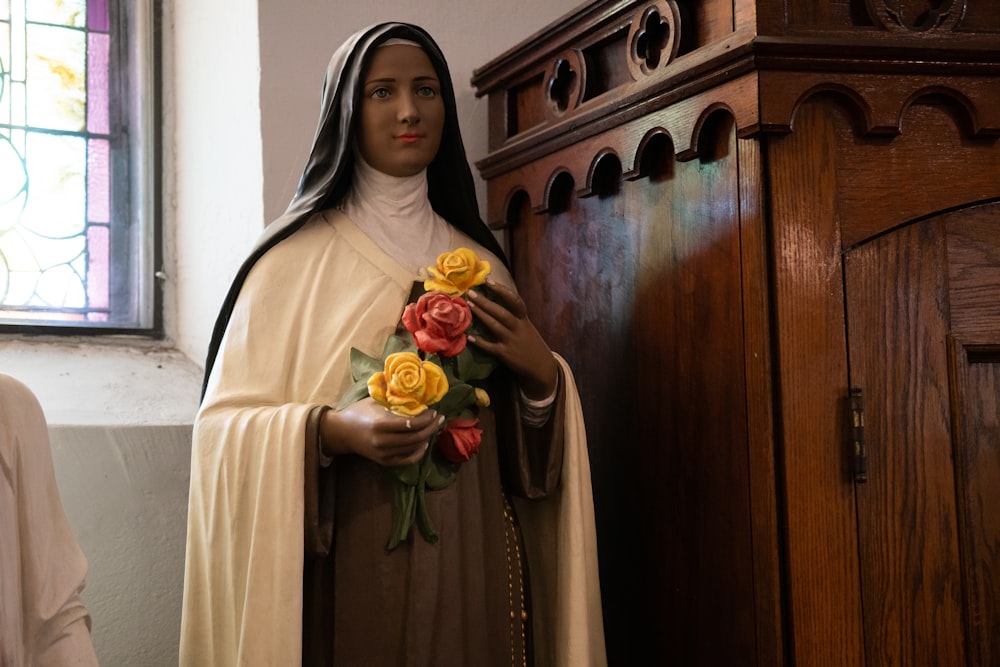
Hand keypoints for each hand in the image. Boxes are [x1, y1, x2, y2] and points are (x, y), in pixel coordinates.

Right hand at [320, 397, 442, 465]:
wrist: (342, 432)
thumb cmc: (358, 412)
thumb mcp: (374, 400)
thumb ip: (393, 396)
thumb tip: (413, 385)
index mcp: (380, 425)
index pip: (411, 424)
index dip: (426, 418)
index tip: (433, 411)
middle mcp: (383, 442)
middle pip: (416, 437)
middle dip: (431, 427)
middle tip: (439, 418)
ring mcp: (384, 454)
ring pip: (413, 448)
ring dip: (427, 438)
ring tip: (433, 427)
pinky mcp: (384, 461)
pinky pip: (407, 460)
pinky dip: (418, 453)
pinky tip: (424, 443)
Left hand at [466, 279, 557, 399]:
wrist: (541, 367)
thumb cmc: (530, 343)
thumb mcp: (526, 327)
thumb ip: (514, 316)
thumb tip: (495, 301)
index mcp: (524, 319)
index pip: (514, 301)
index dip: (501, 290)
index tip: (488, 281)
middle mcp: (518, 328)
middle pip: (501, 312)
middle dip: (485, 301)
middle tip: (470, 292)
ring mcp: (511, 341)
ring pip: (494, 325)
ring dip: (481, 315)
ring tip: (469, 306)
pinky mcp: (505, 354)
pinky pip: (490, 347)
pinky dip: (480, 342)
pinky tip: (469, 337)